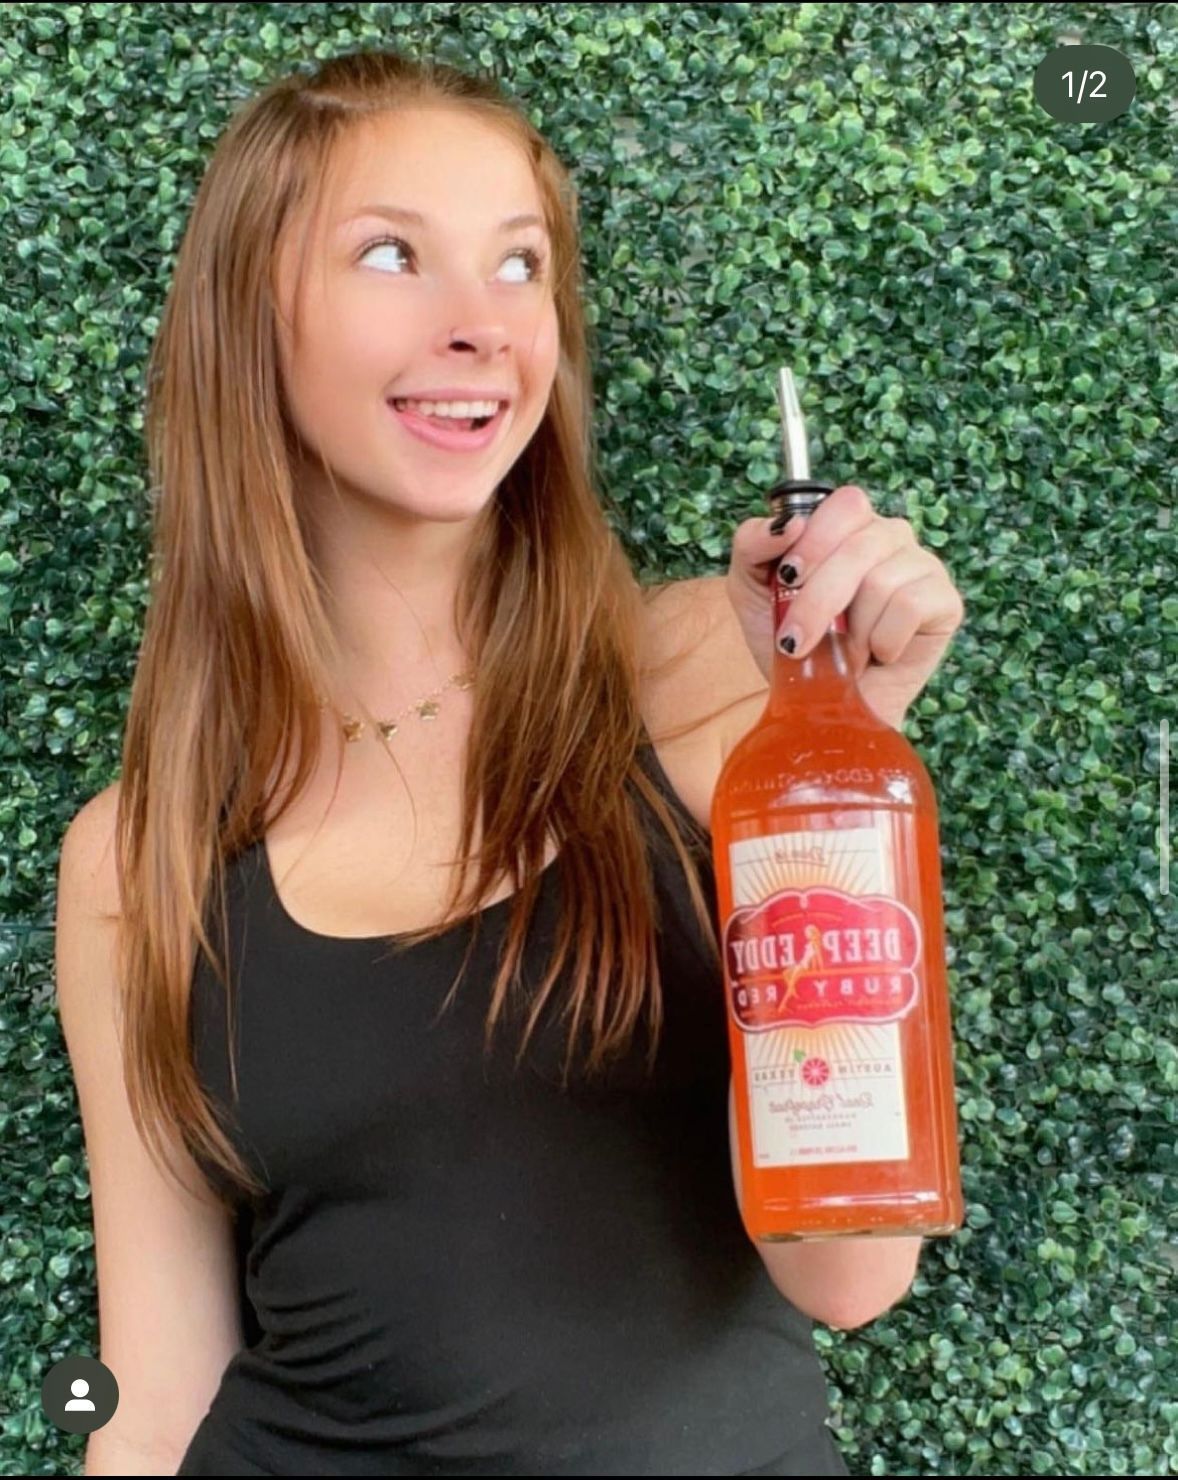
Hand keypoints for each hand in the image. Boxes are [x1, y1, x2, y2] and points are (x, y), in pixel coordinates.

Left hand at [725, 485, 965, 725]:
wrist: (818, 703)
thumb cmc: (790, 641)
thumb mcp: (751, 587)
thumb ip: (752, 542)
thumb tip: (786, 525)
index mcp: (849, 525)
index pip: (846, 504)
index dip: (816, 540)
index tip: (788, 579)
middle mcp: (891, 537)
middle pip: (859, 547)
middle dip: (817, 602)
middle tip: (794, 642)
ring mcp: (923, 567)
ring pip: (881, 582)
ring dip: (850, 632)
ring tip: (843, 651)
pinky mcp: (946, 603)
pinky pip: (910, 607)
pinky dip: (881, 640)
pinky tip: (877, 653)